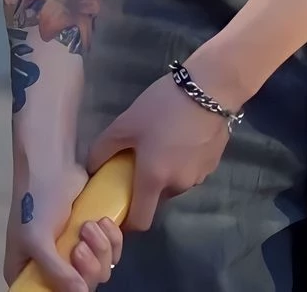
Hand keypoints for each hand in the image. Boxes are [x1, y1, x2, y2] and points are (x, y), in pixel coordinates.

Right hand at [4, 161, 122, 290]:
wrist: (53, 162)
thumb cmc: (37, 201)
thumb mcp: (37, 239)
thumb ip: (56, 271)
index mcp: (30, 274)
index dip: (67, 291)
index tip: (73, 267)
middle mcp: (53, 268)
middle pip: (82, 287)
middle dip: (88, 267)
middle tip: (81, 244)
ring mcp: (76, 251)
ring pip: (101, 270)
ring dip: (101, 249)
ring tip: (90, 225)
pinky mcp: (95, 235)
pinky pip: (112, 251)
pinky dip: (113, 239)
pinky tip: (104, 221)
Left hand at [87, 59, 234, 231]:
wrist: (211, 86)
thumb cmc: (163, 105)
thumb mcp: (126, 122)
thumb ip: (103, 148)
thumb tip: (92, 167)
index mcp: (154, 179)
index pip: (140, 221)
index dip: (128, 220)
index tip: (121, 205)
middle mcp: (178, 185)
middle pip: (158, 197)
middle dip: (149, 183)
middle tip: (143, 156)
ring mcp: (200, 175)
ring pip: (177, 182)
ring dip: (169, 170)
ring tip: (166, 139)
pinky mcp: (214, 162)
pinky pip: (193, 169)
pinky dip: (186, 160)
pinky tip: (185, 134)